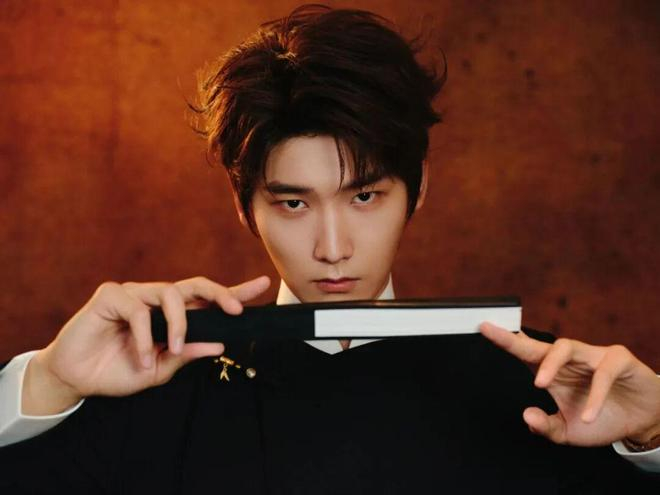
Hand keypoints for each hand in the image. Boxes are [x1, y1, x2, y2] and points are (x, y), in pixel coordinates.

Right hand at [23, 275, 270, 414]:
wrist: (77, 379)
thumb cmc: (119, 370)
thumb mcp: (159, 370)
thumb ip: (186, 355)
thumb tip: (219, 345)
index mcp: (172, 316)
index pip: (208, 300)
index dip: (234, 292)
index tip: (263, 285)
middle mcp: (157, 300)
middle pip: (196, 285)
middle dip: (220, 293)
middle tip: (236, 309)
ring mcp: (135, 294)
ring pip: (170, 294)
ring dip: (178, 325)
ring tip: (172, 350)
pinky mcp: (112, 295)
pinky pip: (139, 310)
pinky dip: (145, 337)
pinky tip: (141, 357)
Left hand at [479, 322, 659, 446]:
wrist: (642, 421)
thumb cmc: (601, 419)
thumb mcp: (569, 432)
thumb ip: (546, 427)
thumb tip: (527, 416)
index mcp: (552, 371)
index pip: (525, 352)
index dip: (504, 339)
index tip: (483, 328)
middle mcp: (569, 359)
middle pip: (539, 344)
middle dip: (515, 339)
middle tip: (494, 335)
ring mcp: (593, 355)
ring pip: (566, 347)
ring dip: (550, 364)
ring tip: (539, 384)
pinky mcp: (619, 360)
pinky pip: (603, 373)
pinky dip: (595, 395)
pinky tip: (588, 415)